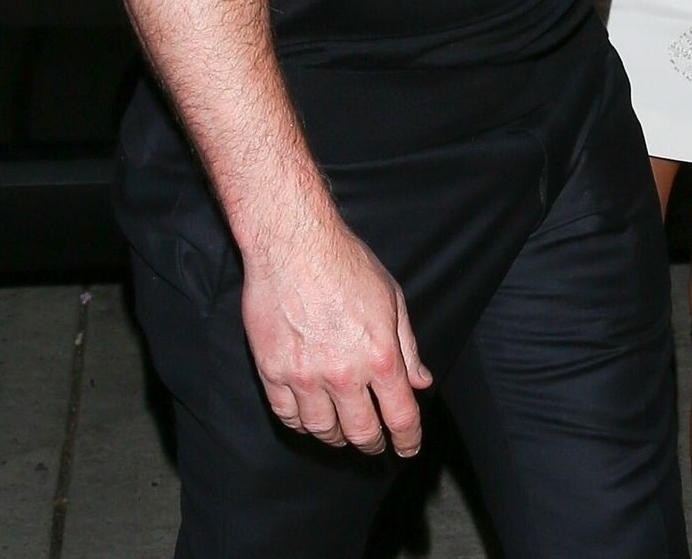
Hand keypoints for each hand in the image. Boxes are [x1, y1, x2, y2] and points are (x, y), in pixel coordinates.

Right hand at [241, 214, 432, 455]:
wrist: (293, 243)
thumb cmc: (345, 262)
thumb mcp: (391, 298)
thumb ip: (407, 346)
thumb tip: (419, 382)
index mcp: (379, 356)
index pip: (400, 417)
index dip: (408, 440)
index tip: (408, 449)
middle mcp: (343, 374)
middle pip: (361, 433)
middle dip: (374, 445)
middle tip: (376, 445)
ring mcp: (304, 376)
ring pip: (322, 430)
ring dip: (336, 436)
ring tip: (341, 431)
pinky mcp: (272, 371)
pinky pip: (287, 416)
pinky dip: (301, 423)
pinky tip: (309, 417)